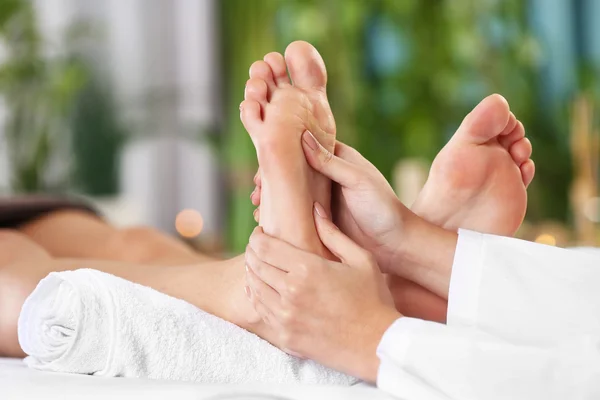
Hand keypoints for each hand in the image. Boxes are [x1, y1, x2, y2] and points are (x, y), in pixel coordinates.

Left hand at [245, 203, 400, 381]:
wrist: (378, 344)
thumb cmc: (373, 299)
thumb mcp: (360, 259)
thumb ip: (333, 233)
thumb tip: (315, 208)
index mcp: (307, 269)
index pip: (264, 247)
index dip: (257, 237)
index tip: (261, 233)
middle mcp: (290, 293)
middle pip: (254, 265)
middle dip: (252, 252)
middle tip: (257, 247)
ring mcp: (285, 317)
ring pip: (253, 288)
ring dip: (252, 274)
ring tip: (259, 266)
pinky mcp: (285, 336)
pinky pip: (260, 311)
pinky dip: (256, 297)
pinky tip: (262, 290)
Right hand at [251, 132, 409, 272]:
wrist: (396, 245)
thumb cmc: (383, 208)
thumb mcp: (357, 180)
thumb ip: (330, 162)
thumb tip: (302, 137)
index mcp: (339, 159)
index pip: (304, 147)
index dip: (282, 151)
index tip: (263, 161)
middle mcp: (328, 176)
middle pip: (293, 170)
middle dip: (271, 177)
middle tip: (255, 189)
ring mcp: (322, 199)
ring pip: (291, 193)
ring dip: (273, 198)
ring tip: (258, 207)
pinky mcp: (320, 220)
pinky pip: (295, 214)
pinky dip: (280, 216)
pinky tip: (268, 222)